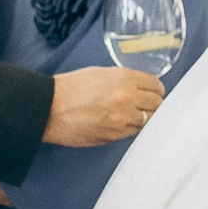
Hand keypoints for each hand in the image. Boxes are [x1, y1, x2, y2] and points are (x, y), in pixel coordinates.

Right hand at [43, 65, 165, 146]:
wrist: (50, 109)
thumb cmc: (70, 89)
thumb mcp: (100, 73)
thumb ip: (124, 80)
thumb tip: (140, 87)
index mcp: (123, 78)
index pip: (156, 85)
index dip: (156, 90)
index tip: (154, 93)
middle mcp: (126, 98)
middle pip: (157, 105)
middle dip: (153, 105)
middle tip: (146, 105)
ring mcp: (122, 119)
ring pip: (148, 121)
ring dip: (142, 118)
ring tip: (131, 115)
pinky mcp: (115, 135)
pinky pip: (134, 132)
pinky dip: (131, 128)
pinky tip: (121, 123)